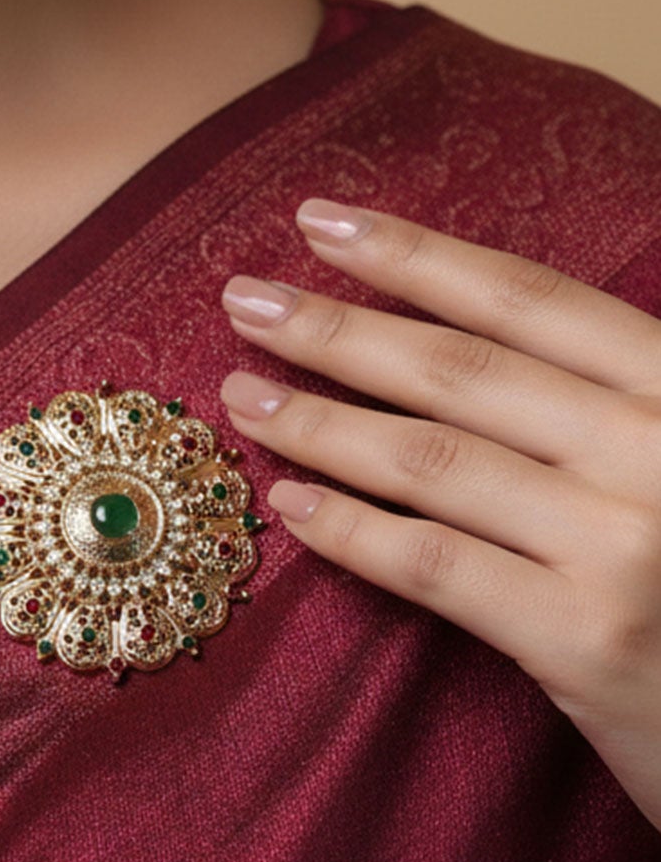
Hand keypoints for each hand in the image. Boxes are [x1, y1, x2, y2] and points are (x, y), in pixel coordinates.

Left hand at [217, 197, 660, 834]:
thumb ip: (605, 401)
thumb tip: (452, 340)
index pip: (528, 300)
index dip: (414, 255)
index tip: (318, 221)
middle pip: (460, 369)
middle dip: (335, 328)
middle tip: (240, 300)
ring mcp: (627, 545)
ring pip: (432, 459)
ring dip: (318, 422)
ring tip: (242, 398)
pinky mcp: (591, 640)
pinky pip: (436, 564)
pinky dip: (352, 531)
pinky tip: (290, 505)